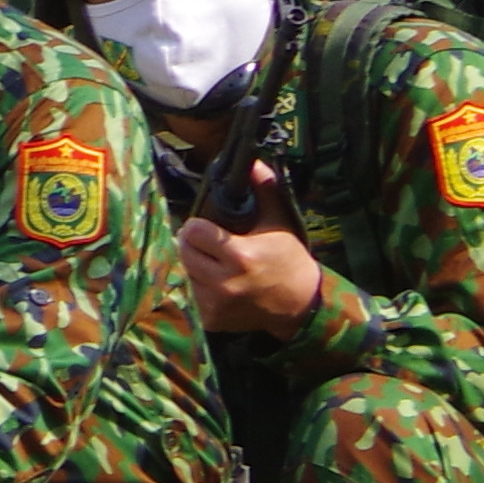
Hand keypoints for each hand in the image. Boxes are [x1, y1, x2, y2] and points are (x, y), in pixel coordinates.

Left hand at [178, 183, 325, 332]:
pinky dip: (194, 287)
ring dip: (189, 266)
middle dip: (190, 244)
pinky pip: (189, 296)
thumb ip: (265, 190)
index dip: (197, 226)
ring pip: (182, 274)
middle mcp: (225, 282)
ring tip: (206, 261)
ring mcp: (217, 304)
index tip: (204, 227)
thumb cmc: (288, 259)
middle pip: (183, 252)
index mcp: (240, 255)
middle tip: (202, 243)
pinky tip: (209, 282)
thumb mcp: (279, 222)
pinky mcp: (212, 321)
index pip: (194, 232)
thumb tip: (253, 161)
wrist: (300, 304)